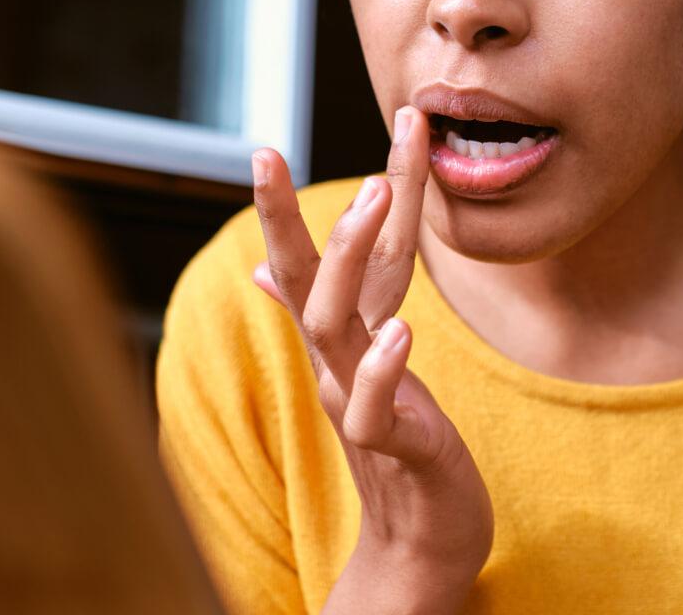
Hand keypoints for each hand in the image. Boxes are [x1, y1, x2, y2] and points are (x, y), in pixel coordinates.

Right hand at [249, 106, 493, 611]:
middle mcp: (336, 362)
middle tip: (265, 154)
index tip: (266, 144)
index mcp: (341, 338)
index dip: (293, 205)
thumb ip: (333, 309)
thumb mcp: (361, 367)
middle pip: (303, 280)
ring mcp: (358, 401)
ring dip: (347, 262)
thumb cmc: (401, 443)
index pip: (317, 258)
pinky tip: (400, 332)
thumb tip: (262, 271)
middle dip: (279, 218)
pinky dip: (383, 370)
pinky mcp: (393, 446)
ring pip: (333, 327)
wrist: (421, 537)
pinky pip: (373, 409)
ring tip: (366, 202)